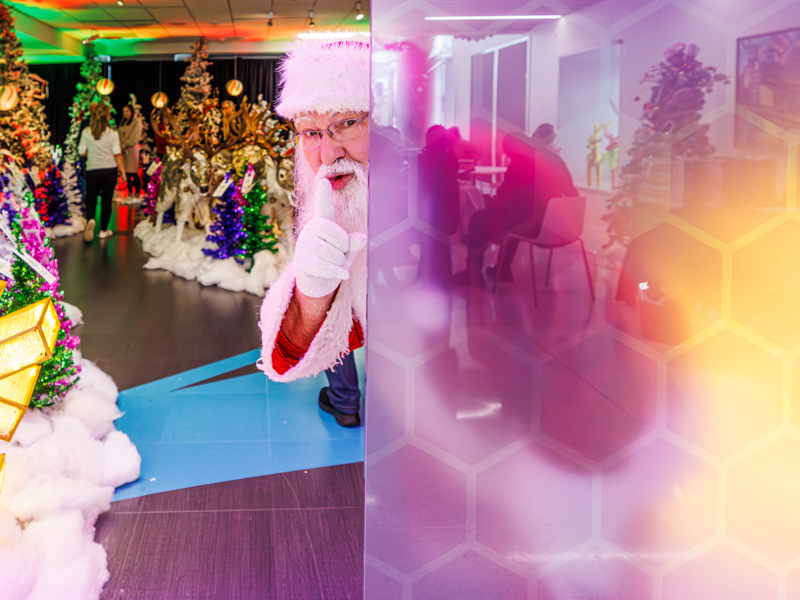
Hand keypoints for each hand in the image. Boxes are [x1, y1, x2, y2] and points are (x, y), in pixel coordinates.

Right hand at [294, 179, 366, 297]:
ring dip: (340, 261)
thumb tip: (361, 237)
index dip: (324, 195)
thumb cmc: (333, 259)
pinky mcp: (304, 262)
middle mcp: (312, 230)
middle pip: (333, 233)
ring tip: (336, 263)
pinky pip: (326, 267)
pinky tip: (343, 275)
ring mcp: (305, 246)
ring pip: (332, 253)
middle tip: (341, 251)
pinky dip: (338, 272)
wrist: (315, 279)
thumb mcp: (347, 250)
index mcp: (323, 222)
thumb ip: (354, 243)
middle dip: (343, 244)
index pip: (324, 207)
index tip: (323, 181)